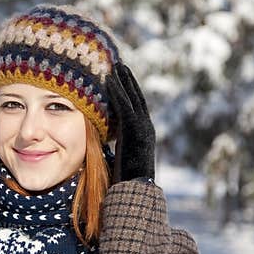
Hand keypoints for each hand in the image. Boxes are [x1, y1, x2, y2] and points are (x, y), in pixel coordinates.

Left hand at [105, 62, 155, 182]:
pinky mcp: (133, 129)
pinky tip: (108, 80)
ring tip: (116, 65)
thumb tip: (107, 149)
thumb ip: (118, 149)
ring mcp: (142, 127)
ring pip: (132, 98)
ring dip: (123, 80)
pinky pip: (124, 105)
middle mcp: (146, 127)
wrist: (136, 188)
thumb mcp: (123, 160)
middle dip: (129, 81)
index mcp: (144, 134)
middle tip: (121, 65)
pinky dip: (117, 91)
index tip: (124, 80)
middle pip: (137, 98)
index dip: (131, 93)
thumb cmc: (127, 180)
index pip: (137, 108)